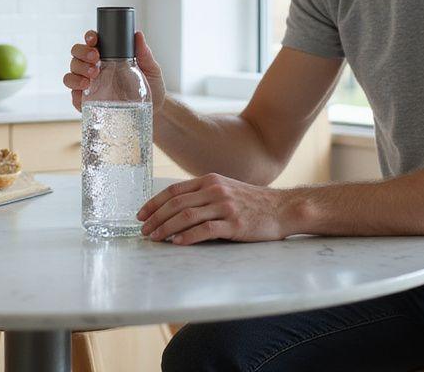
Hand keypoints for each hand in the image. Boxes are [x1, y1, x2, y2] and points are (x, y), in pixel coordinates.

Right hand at [64, 29, 166, 111]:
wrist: (153, 114)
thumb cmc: (151, 89)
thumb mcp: (151, 70)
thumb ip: (144, 54)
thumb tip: (138, 35)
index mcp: (108, 57)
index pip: (92, 42)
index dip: (89, 37)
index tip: (94, 39)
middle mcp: (94, 68)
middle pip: (76, 55)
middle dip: (82, 53)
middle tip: (96, 58)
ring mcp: (89, 86)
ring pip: (71, 72)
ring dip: (77, 70)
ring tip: (92, 75)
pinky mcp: (86, 103)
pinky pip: (73, 94)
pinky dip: (75, 90)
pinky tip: (85, 89)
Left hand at [137, 173, 289, 244]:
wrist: (282, 208)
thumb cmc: (252, 202)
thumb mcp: (225, 190)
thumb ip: (203, 195)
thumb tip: (174, 209)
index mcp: (209, 180)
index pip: (173, 191)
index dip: (154, 203)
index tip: (140, 215)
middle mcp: (215, 190)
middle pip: (176, 204)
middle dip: (155, 218)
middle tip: (144, 231)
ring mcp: (225, 206)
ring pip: (186, 216)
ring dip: (166, 229)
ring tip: (155, 239)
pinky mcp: (234, 223)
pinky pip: (205, 230)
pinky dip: (188, 237)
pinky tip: (177, 243)